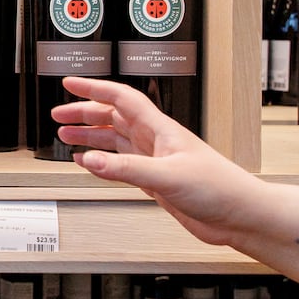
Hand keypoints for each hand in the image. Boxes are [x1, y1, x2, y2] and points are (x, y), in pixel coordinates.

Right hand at [52, 77, 267, 245]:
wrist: (239, 215)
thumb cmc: (220, 188)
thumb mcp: (168, 175)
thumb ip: (126, 168)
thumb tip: (90, 159)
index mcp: (160, 129)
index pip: (121, 99)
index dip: (94, 89)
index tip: (70, 83)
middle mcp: (155, 141)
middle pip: (113, 117)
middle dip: (84, 113)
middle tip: (59, 115)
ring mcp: (155, 160)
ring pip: (114, 140)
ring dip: (90, 135)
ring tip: (66, 135)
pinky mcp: (156, 180)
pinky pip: (120, 164)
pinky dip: (102, 162)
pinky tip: (90, 163)